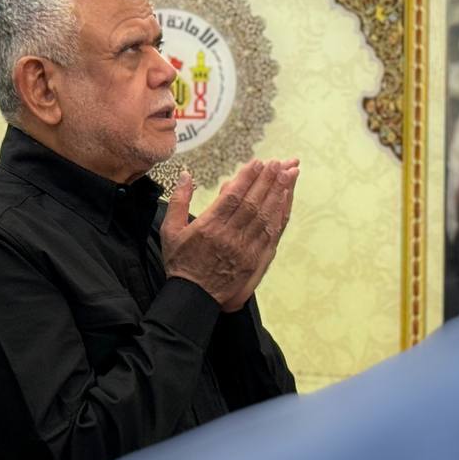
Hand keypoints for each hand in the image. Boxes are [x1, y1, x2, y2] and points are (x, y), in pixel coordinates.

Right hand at [159, 159, 299, 312]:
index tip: (258, 162)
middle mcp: (229, 236)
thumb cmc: (180, 262)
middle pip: (253, 203)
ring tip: (288, 175)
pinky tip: (285, 201)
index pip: (233, 197)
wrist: (193, 296)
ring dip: (278, 194)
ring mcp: (244, 248)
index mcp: (208, 227)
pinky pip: (270, 234)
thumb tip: (187, 175)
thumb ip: (179, 200)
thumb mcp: (170, 230)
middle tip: (279, 163)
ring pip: (264, 216)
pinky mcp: (254, 259)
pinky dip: (279, 215)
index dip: (247, 178)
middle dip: (267, 180)